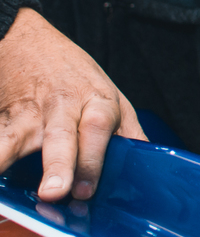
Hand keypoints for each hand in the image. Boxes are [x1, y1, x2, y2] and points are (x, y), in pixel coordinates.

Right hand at [0, 9, 145, 201]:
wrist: (31, 44)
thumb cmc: (78, 79)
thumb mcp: (113, 98)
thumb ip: (129, 134)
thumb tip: (149, 170)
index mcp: (97, 103)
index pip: (98, 128)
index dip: (94, 159)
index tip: (86, 190)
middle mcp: (62, 108)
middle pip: (61, 136)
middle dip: (59, 165)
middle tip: (55, 192)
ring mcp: (27, 114)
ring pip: (14, 138)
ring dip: (6, 161)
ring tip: (3, 189)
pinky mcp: (1, 119)